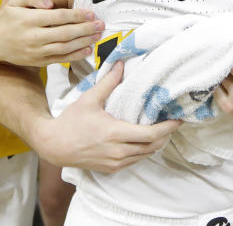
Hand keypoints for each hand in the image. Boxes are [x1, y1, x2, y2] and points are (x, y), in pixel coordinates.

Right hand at [0, 0, 104, 65]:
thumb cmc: (7, 17)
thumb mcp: (15, 0)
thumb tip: (50, 4)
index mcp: (28, 19)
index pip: (58, 17)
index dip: (76, 15)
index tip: (91, 13)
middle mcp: (33, 37)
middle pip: (65, 33)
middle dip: (85, 29)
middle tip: (100, 25)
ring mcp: (35, 52)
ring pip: (64, 48)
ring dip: (83, 42)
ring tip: (97, 36)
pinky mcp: (37, 62)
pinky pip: (60, 59)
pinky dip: (75, 56)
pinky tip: (87, 50)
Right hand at [39, 62, 180, 171]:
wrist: (54, 146)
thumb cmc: (71, 122)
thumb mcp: (89, 99)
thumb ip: (108, 82)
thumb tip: (120, 64)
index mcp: (115, 134)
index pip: (151, 135)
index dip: (168, 128)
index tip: (178, 119)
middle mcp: (118, 152)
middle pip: (153, 147)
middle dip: (166, 135)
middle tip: (172, 122)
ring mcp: (115, 163)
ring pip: (145, 155)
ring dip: (156, 143)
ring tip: (162, 129)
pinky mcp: (111, 169)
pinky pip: (135, 160)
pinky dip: (143, 151)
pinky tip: (143, 139)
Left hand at [214, 46, 232, 124]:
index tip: (232, 41)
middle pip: (231, 62)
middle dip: (228, 57)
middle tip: (224, 51)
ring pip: (221, 74)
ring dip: (222, 69)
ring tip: (227, 67)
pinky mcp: (229, 108)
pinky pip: (215, 87)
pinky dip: (217, 82)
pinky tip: (224, 80)